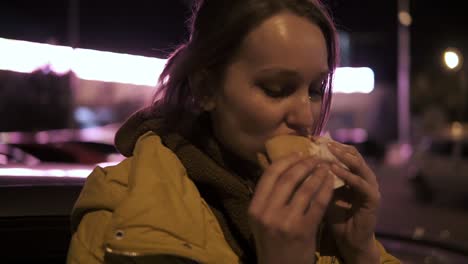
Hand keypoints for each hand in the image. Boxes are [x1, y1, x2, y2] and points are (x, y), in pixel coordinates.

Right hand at [248, 153, 334, 263]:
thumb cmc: (273, 242)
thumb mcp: (261, 219)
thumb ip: (267, 196)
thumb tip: (278, 166)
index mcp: (255, 208)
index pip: (269, 175)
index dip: (285, 160)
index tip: (297, 153)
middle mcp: (268, 213)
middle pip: (288, 178)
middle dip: (304, 164)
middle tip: (315, 158)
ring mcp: (286, 222)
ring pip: (305, 188)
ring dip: (318, 174)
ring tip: (325, 167)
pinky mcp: (305, 229)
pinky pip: (318, 202)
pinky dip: (326, 188)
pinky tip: (331, 182)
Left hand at [326, 141, 380, 262]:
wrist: (350, 240)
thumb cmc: (336, 216)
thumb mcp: (324, 193)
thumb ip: (318, 178)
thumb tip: (301, 161)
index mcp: (352, 173)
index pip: (343, 152)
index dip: (330, 144)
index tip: (314, 138)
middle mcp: (363, 177)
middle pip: (353, 154)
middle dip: (337, 146)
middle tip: (322, 140)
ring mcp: (370, 187)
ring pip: (359, 165)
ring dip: (343, 157)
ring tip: (329, 150)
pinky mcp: (373, 199)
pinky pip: (361, 184)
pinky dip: (348, 176)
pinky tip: (334, 170)